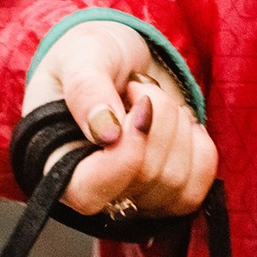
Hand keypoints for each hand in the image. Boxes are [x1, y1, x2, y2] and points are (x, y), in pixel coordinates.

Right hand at [22, 20, 217, 219]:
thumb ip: (86, 89)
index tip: (140, 105)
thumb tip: (107, 133)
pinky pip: (196, 187)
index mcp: (57, 168)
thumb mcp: (80, 57)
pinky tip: (181, 126)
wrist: (116, 62)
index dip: (125, 155)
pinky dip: (200, 148)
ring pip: (175, 181)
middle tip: (138, 88)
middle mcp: (92, 193)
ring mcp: (130, 198)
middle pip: (145, 176)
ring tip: (153, 104)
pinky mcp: (164, 196)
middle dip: (157, 117)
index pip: (90, 192)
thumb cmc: (88, 59)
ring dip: (177, 126)